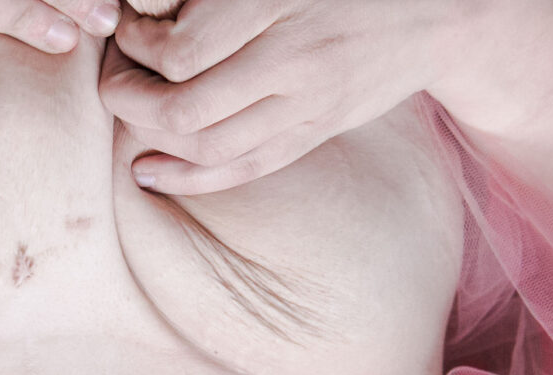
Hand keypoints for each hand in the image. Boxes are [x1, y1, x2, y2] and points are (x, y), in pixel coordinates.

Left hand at [99, 0, 460, 193]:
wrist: (439, 13)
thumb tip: (151, 6)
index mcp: (280, 4)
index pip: (183, 50)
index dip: (138, 44)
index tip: (130, 29)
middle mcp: (295, 61)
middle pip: (186, 107)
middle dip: (130, 97)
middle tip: (113, 77)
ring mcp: (309, 106)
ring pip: (209, 147)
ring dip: (152, 138)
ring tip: (128, 116)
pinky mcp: (315, 133)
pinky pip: (244, 169)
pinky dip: (189, 178)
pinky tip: (148, 173)